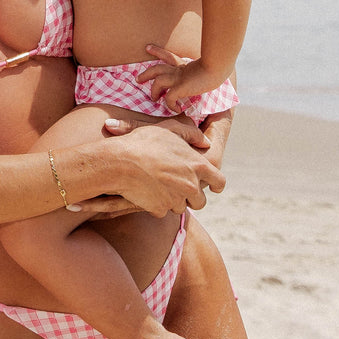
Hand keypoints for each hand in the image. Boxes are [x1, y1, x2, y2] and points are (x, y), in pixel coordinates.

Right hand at [101, 116, 224, 215]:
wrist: (120, 162)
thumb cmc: (144, 142)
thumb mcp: (169, 128)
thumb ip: (191, 133)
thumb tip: (206, 141)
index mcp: (198, 166)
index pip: (219, 181)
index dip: (216, 184)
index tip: (213, 186)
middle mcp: (191, 186)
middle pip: (200, 201)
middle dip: (191, 196)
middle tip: (178, 186)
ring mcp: (176, 199)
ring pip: (180, 206)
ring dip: (173, 200)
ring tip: (158, 185)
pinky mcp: (160, 209)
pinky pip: (162, 210)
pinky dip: (156, 204)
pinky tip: (146, 191)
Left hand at [137, 43, 216, 112]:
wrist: (217, 67)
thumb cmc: (217, 68)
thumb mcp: (207, 68)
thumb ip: (202, 72)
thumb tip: (208, 77)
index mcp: (184, 65)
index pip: (168, 56)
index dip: (157, 52)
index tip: (148, 48)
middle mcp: (178, 70)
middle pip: (157, 68)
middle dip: (146, 73)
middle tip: (138, 79)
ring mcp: (178, 78)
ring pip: (158, 82)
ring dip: (154, 91)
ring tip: (154, 98)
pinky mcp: (180, 87)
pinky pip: (169, 98)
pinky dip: (170, 104)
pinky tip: (176, 109)